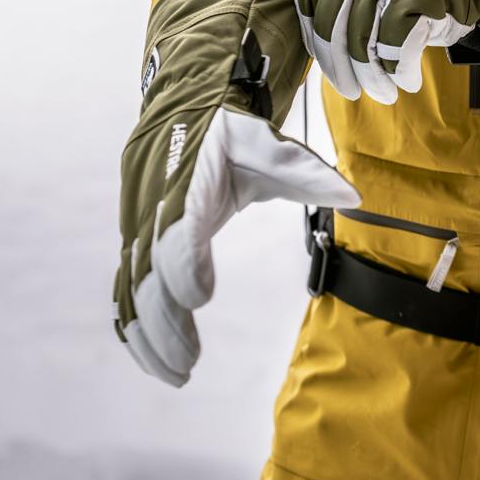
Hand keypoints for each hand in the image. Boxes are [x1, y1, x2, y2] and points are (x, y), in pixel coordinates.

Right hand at [113, 0, 358, 386]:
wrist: (182, 106)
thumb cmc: (226, 129)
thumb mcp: (266, 142)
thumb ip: (305, 170)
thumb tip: (353, 196)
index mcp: (184, 183)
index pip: (174, 229)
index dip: (182, 263)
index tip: (202, 297)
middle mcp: (153, 208)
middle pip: (147, 272)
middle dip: (164, 322)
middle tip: (189, 364)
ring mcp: (139, 227)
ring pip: (131, 288)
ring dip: (148, 335)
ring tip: (178, 374)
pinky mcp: (137, 242)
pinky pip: (126, 289)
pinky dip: (135, 327)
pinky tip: (155, 361)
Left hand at [294, 0, 479, 102]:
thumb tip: (312, 47)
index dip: (314, 36)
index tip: (327, 65)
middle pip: (332, 21)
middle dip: (340, 66)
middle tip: (349, 91)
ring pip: (362, 38)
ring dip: (371, 76)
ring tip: (383, 93)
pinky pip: (394, 44)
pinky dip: (399, 70)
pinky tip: (406, 81)